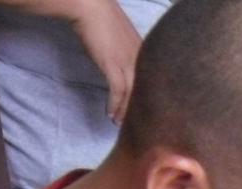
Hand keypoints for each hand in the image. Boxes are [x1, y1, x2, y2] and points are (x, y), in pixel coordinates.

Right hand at [69, 0, 143, 122]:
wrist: (90, 5)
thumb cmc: (102, 17)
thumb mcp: (121, 37)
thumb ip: (126, 51)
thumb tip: (122, 64)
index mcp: (144, 51)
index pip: (150, 81)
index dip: (147, 98)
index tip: (142, 110)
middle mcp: (139, 58)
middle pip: (144, 91)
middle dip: (138, 109)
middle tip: (134, 123)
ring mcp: (127, 62)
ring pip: (132, 94)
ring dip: (125, 111)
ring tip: (119, 123)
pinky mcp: (113, 65)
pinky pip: (117, 92)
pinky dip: (114, 105)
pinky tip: (110, 114)